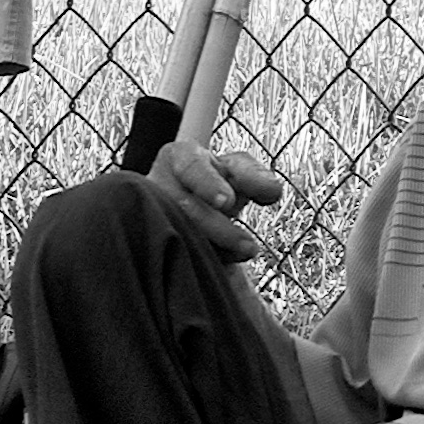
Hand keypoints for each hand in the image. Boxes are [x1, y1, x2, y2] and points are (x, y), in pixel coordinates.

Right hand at [149, 138, 280, 265]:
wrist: (197, 202)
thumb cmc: (219, 181)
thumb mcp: (239, 171)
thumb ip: (257, 176)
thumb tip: (272, 190)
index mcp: (178, 157)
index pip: (190, 167)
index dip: (207, 184)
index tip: (228, 201)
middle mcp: (156, 184)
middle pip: (183, 207)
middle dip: (219, 228)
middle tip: (250, 246)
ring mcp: (151, 214)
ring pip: (178, 235)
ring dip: (215, 249)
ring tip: (247, 253)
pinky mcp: (154, 241)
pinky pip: (175, 254)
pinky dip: (203, 262)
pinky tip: (224, 266)